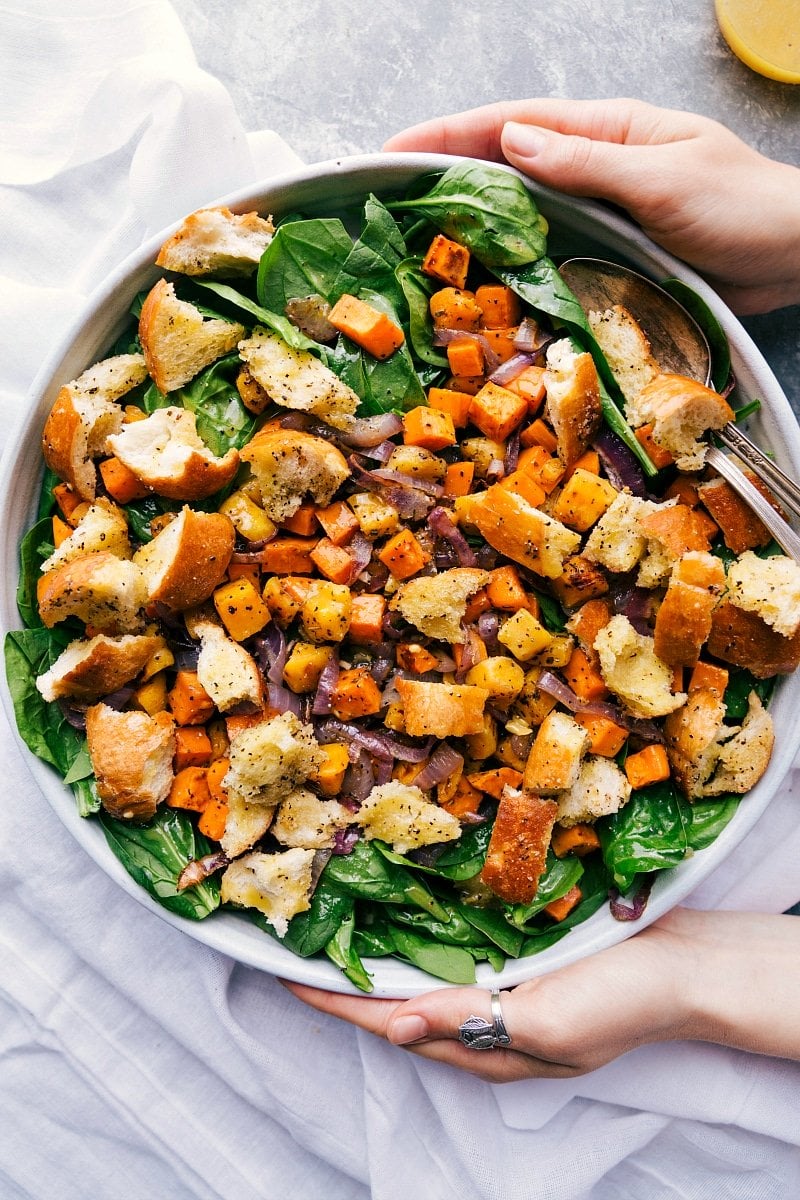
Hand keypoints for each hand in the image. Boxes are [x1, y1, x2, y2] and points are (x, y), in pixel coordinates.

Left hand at [283, 908, 799, 1081]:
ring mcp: (502, 992)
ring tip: (337, 927)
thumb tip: (391, 1026)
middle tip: (300, 942)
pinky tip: (406, 915)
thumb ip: (469, 1021)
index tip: (286, 974)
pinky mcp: (518, 962)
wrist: (686, 966)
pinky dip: (422, 938)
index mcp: (486, 1045)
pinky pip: (456, 953)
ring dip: (380, 956)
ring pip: (422, 978)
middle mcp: (484, 1021)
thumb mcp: (548, 1021)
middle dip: (348, 978)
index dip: (337, 999)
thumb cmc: (624, 998)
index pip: (391, 1021)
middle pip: (398, 1002)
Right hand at [384, 98, 799, 315]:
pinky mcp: (610, 251)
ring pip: (523, 208)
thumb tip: (511, 140)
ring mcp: (600, 210)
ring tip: (419, 235)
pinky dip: (514, 256)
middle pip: (507, 162)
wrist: (792, 254)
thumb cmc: (742, 206)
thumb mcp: (662, 177)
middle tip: (389, 195)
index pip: (514, 123)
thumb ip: (587, 162)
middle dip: (448, 172)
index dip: (450, 134)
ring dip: (474, 218)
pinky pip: (550, 249)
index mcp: (607, 132)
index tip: (395, 149)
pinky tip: (485, 272)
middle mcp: (595, 167)